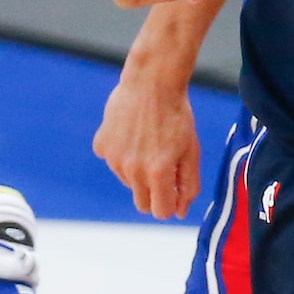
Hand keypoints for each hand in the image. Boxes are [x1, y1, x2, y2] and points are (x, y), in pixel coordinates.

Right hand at [93, 69, 200, 218]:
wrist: (151, 82)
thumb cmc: (177, 116)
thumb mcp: (191, 151)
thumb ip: (188, 185)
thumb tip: (179, 212)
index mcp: (158, 173)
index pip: (161, 212)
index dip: (171, 205)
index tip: (174, 193)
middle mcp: (132, 170)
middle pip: (142, 203)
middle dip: (155, 194)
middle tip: (164, 169)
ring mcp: (114, 159)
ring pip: (128, 181)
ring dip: (139, 171)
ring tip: (150, 142)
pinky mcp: (102, 145)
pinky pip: (113, 161)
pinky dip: (122, 153)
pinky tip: (132, 133)